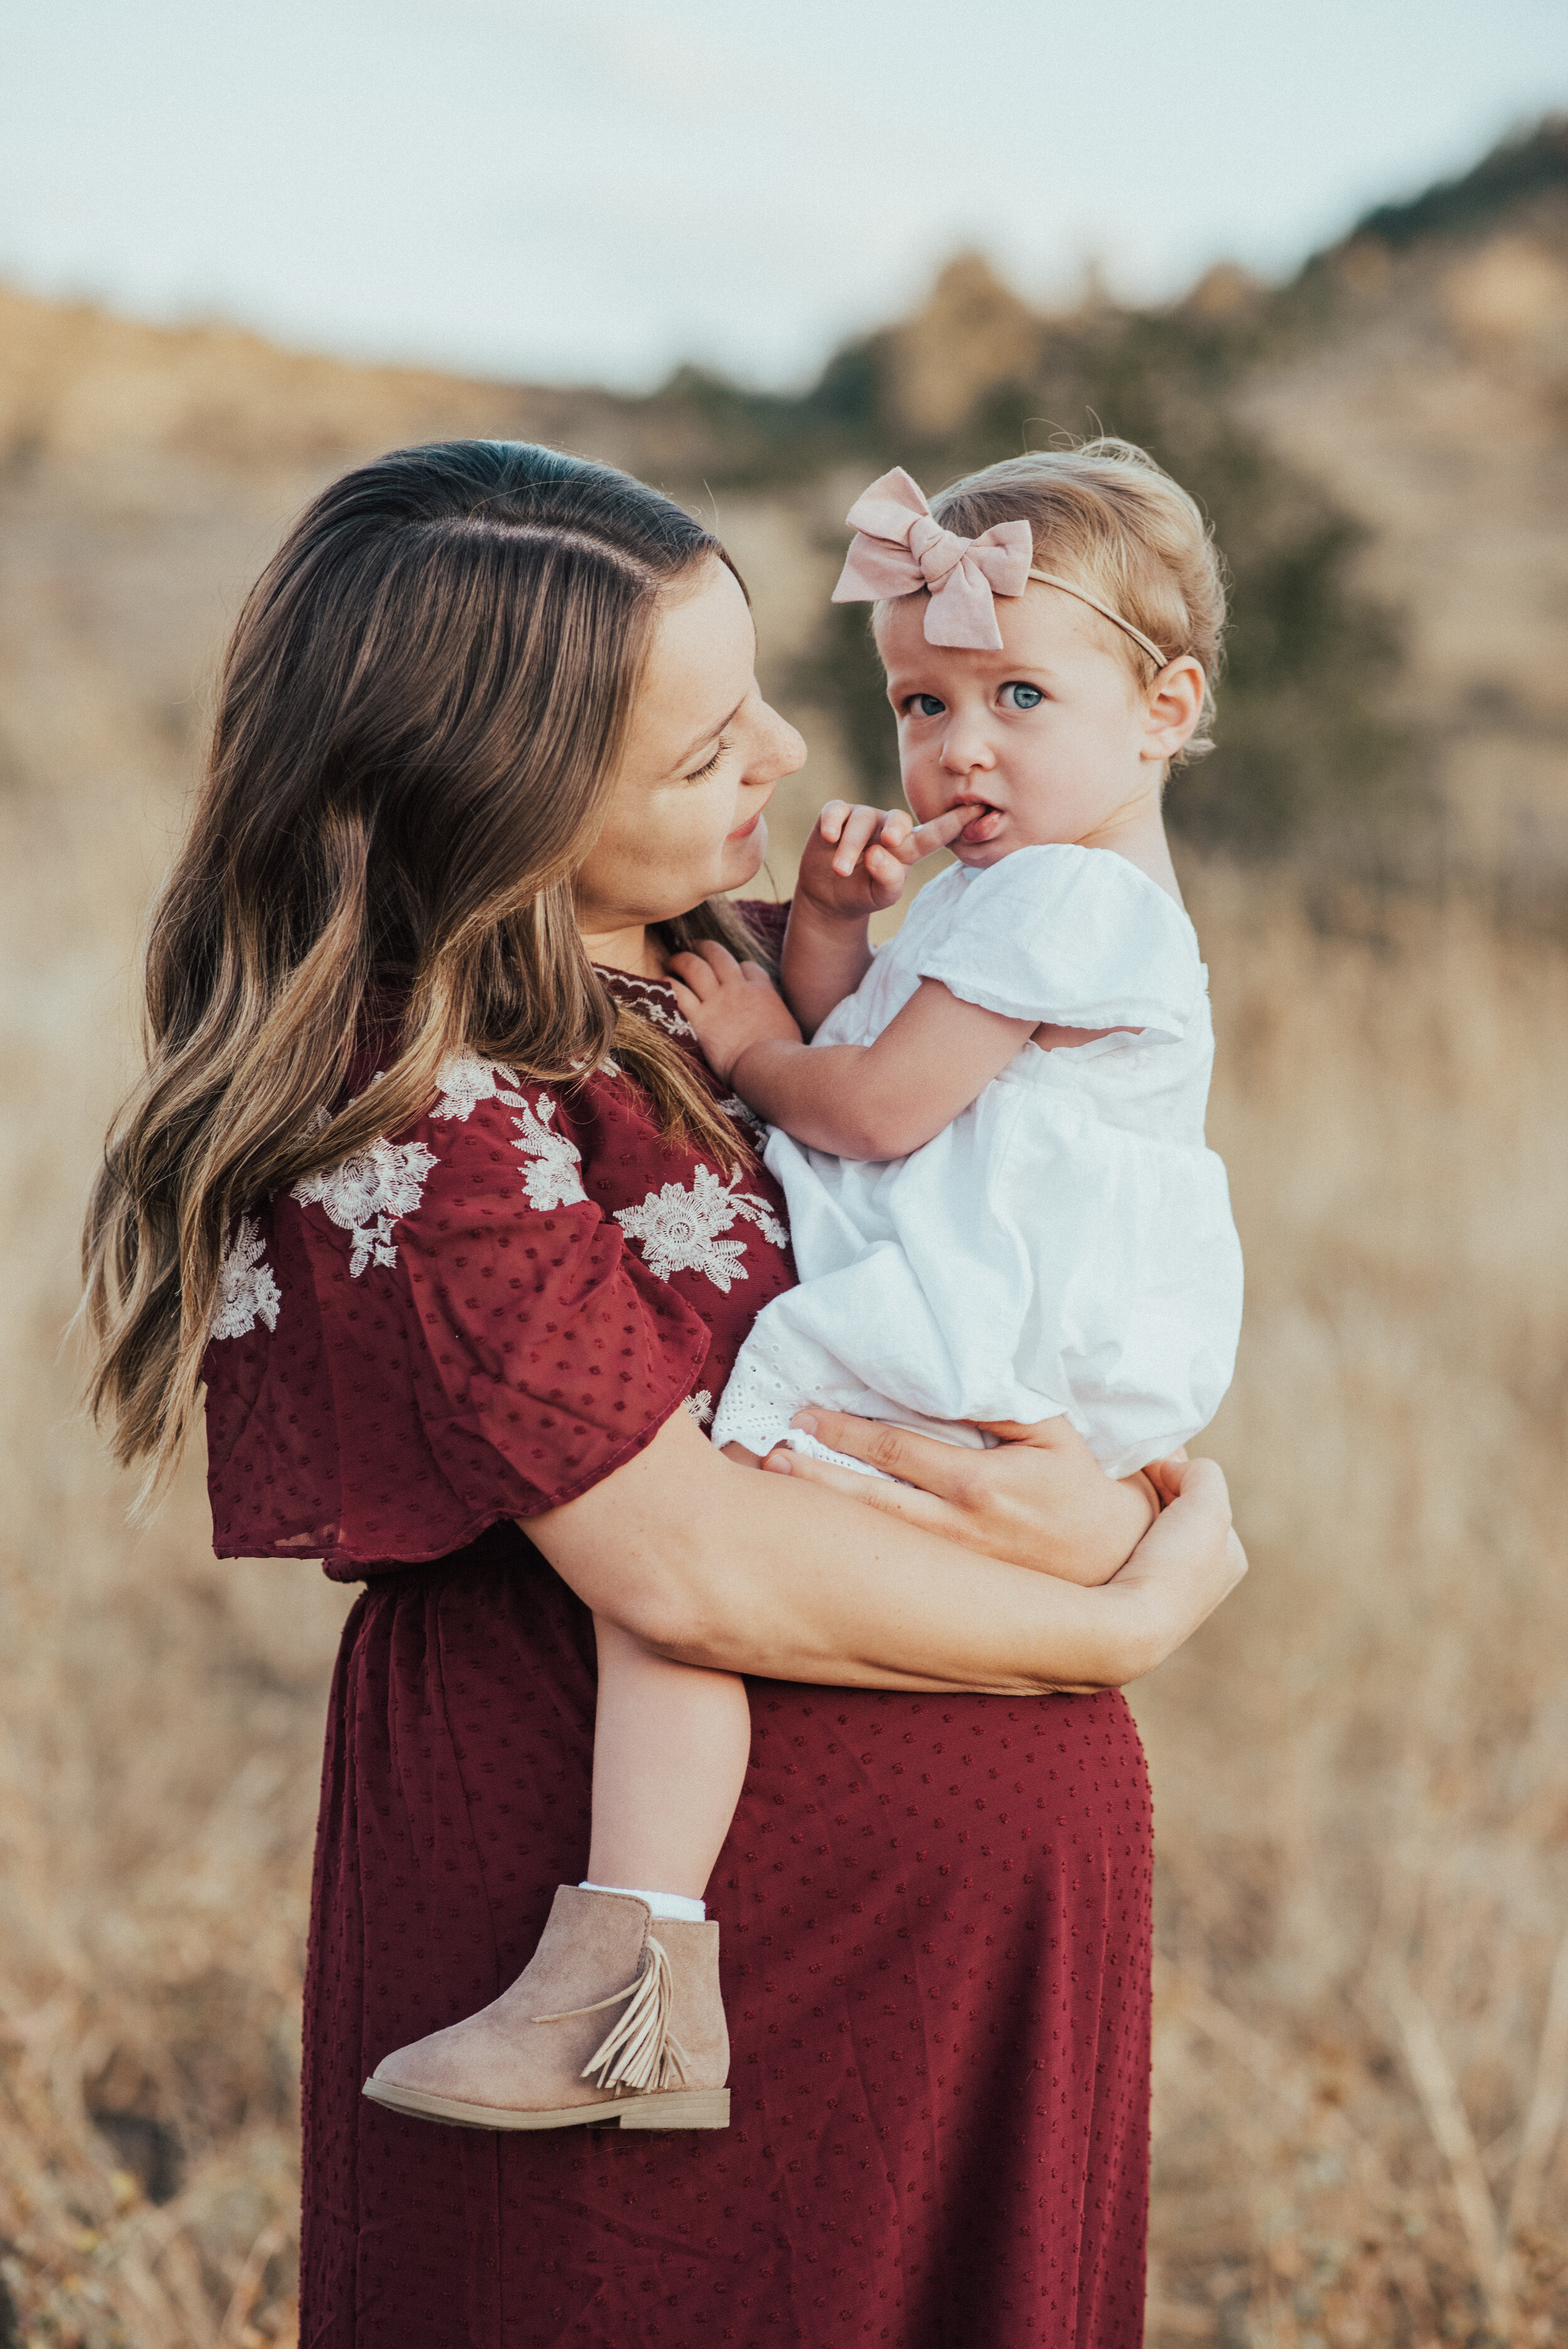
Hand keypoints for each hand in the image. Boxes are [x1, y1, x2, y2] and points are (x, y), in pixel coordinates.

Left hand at [668, 941, 801, 1083]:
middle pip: (719, 956)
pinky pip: (678, 993)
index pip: (748, 967)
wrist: (768, 1067)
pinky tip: (661, 982)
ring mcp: (718, 1002)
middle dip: (705, 948)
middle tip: (695, 946)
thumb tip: (778, 1022)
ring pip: (695, 967)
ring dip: (682, 959)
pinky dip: (668, 985)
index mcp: (762, 991)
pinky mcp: (700, 1019)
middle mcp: (738, 989)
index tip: (733, 973)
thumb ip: (778, 1016)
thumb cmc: (783, 1054)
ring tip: (674, 960)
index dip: (739, 967)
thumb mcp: (789, 1027)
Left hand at [763, 1409, 1157, 1583]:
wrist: (1116, 1564)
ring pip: (875, 1537)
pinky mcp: (952, 1593)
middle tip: (768, 1455)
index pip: (897, 1451)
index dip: (847, 1431)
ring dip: (824, 1513)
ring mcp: (952, 1569)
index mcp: (980, 1485)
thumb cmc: (1081, 1488)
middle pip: (869, 1501)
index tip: (805, 1414)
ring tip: (777, 1488)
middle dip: (816, 1476)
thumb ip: (1001, 1402)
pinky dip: (854, 1546)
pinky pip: (895, 1563)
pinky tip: (819, 1535)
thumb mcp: (1053, 1432)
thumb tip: (951, 1372)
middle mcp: (958, 1532)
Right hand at [795, 801, 969, 923]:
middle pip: (897, 819)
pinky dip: (832, 822)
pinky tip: (828, 837)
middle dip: (894, 829)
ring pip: (862, 819)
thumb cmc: (864, 892)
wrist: (829, 895)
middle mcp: (888, 827)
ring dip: (851, 846)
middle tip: (890, 843)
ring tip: (841, 871)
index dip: (954, 822)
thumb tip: (876, 853)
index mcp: (909, 847)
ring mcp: (862, 818)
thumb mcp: (881, 895)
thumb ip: (888, 878)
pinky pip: (835, 810)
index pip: (934, 833)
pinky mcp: (835, 815)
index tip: (979, 810)